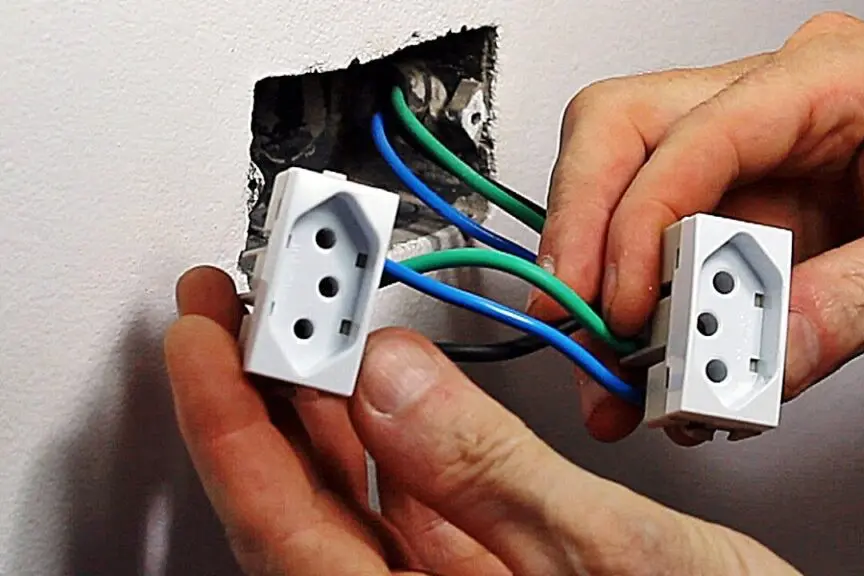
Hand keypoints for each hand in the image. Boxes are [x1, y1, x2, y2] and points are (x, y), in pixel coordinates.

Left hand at [165, 266, 797, 574]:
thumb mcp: (615, 555)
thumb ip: (492, 473)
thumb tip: (390, 381)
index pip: (282, 522)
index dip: (228, 421)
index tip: (205, 332)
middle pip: (306, 502)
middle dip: (269, 390)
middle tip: (248, 301)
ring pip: (360, 493)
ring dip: (329, 402)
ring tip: (310, 317)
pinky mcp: (496, 572)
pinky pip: (419, 494)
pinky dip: (399, 429)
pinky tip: (391, 381)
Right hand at [527, 12, 863, 443]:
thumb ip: (855, 303)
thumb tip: (760, 349)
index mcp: (827, 79)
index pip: (692, 132)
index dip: (641, 220)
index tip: (628, 305)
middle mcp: (769, 111)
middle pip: (622, 135)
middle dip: (582, 231)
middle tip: (576, 316)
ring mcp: (746, 167)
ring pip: (622, 196)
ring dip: (603, 290)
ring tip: (617, 376)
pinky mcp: (738, 224)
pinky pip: (661, 263)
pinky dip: (647, 325)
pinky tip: (660, 376)